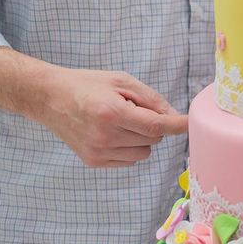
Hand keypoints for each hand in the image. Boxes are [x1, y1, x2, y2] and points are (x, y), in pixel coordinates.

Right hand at [36, 68, 188, 167]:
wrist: (50, 98)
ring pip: (143, 153)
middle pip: (152, 140)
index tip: (192, 125)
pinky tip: (112, 132)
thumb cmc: (88, 85)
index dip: (177, 126)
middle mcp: (105, 137)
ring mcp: (98, 152)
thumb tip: (174, 116)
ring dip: (141, 139)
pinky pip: (128, 160)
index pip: (155, 126)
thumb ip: (150, 98)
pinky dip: (129, 148)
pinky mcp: (94, 162)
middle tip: (132, 109)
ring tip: (120, 121)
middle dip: (152, 126)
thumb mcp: (121, 80)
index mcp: (112, 113)